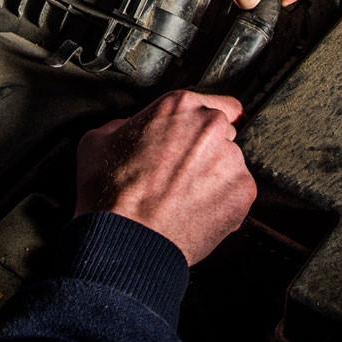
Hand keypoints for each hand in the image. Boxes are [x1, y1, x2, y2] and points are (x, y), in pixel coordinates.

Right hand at [74, 90, 256, 264]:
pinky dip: (222, 202)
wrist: (127, 239)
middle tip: (180, 171)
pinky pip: (237, 192)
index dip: (203, 123)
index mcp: (179, 105)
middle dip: (206, 150)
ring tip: (185, 197)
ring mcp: (230, 159)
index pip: (215, 102)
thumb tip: (130, 130)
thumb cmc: (111, 192)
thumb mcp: (98, 140)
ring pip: (230, 163)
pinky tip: (195, 211)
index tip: (198, 136)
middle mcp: (210, 126)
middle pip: (222, 132)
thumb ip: (123, 125)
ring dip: (215, 176)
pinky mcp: (242, 192)